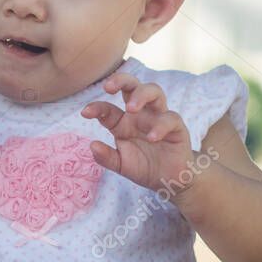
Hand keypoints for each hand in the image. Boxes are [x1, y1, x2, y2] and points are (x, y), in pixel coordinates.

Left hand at [79, 72, 194, 195]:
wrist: (168, 181)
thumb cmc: (143, 166)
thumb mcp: (121, 165)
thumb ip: (107, 157)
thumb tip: (92, 145)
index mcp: (123, 122)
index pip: (108, 108)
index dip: (96, 107)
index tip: (85, 112)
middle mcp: (140, 115)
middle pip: (133, 85)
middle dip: (121, 80)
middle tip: (107, 87)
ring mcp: (159, 118)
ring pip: (155, 91)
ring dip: (141, 95)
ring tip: (130, 108)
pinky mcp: (176, 128)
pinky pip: (171, 118)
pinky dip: (160, 125)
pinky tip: (151, 137)